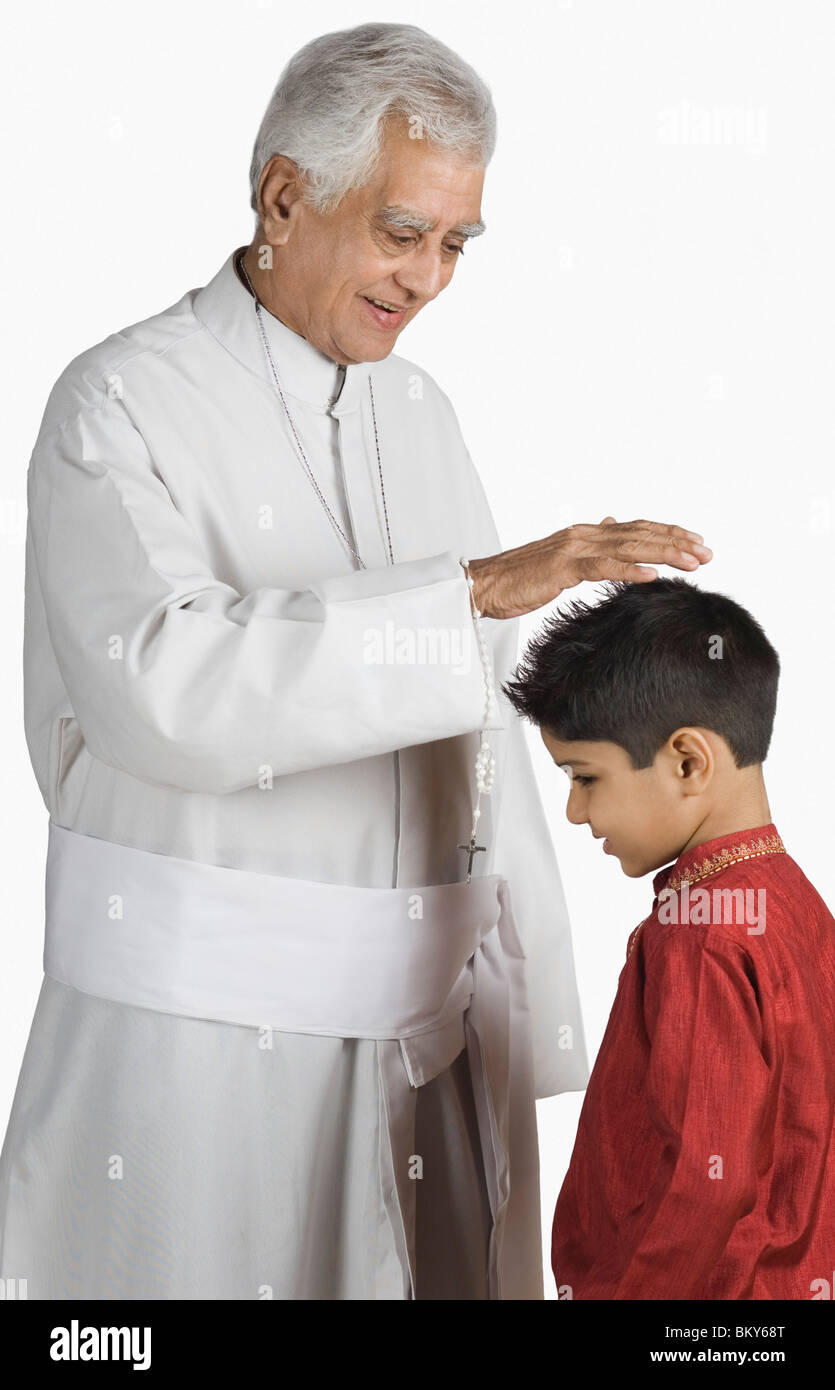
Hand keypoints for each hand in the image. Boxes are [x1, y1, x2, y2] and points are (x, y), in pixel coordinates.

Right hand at [468, 516, 712, 619]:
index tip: (697, 542)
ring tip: (693, 561)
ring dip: (664, 553)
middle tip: (708, 552)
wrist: (483, 585)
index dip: (668, 533)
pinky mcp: (562, 567)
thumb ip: (588, 547)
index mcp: (584, 534)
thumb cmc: (517, 580)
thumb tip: (610, 524)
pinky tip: (653, 575)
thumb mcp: (559, 561)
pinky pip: (603, 567)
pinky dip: (630, 569)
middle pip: (640, 533)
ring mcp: (573, 548)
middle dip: (677, 541)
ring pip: (629, 546)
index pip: (635, 528)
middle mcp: (583, 534)